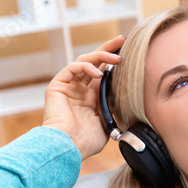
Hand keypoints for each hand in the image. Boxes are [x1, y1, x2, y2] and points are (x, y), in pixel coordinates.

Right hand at [42, 35, 123, 160]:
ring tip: (117, 58)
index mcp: (91, 97)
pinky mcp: (57, 85)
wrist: (68, 148)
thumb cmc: (86, 141)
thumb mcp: (108, 120)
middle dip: (109, 49)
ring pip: (84, 61)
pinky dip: (86, 67)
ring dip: (101, 56)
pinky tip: (99, 73)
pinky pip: (72, 68)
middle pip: (95, 62)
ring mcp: (68, 86)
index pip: (104, 73)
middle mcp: (79, 89)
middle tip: (123, 40)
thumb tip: (127, 92)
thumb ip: (114, 104)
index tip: (130, 52)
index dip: (115, 62)